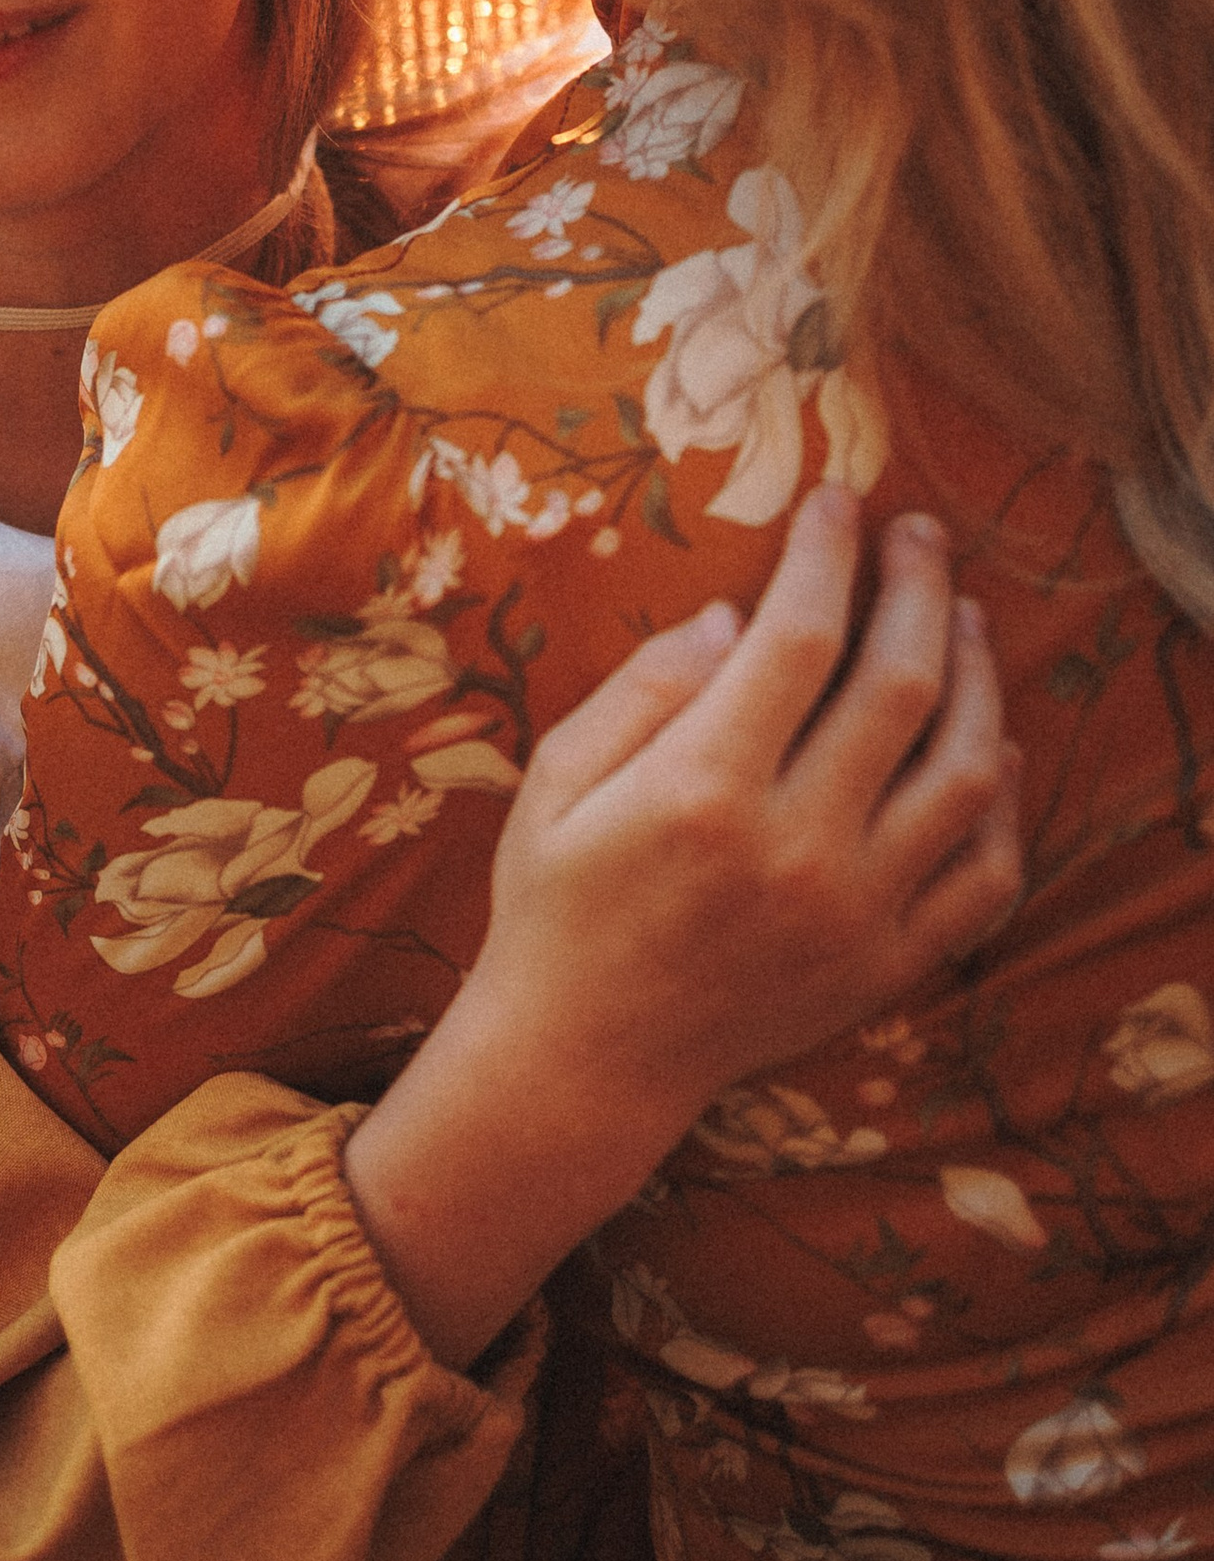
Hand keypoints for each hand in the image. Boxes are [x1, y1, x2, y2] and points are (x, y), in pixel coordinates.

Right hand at [476, 480, 1020, 1118]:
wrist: (587, 1060)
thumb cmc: (555, 904)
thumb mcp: (557, 779)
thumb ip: (642, 690)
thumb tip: (729, 614)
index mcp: (702, 789)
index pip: (798, 638)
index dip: (828, 555)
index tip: (837, 501)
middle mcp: (795, 849)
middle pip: (902, 687)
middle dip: (919, 588)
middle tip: (919, 533)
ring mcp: (855, 915)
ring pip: (968, 775)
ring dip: (980, 681)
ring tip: (966, 620)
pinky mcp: (887, 967)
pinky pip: (986, 879)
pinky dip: (1006, 808)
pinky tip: (993, 752)